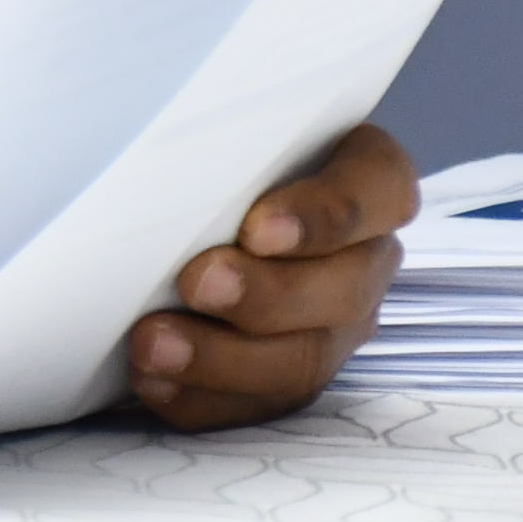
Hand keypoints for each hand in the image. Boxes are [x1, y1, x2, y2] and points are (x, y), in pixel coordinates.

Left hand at [129, 123, 418, 430]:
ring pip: (302, 360)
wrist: (165, 219)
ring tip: (153, 345)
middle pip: (344, 289)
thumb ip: (212, 132)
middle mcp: (361, 259)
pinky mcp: (286, 377)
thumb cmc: (199, 155)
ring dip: (222, 359)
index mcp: (364, 181)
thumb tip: (144, 116)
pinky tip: (153, 382)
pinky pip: (256, 406)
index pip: (378, 189)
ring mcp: (331, 327)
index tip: (257, 227)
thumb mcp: (215, 129)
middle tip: (197, 283)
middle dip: (266, 295)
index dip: (328, 214)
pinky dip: (202, 398)